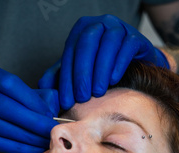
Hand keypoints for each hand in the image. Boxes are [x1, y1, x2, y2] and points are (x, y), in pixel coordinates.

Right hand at [0, 61, 59, 152]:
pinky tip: (31, 150)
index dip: (32, 101)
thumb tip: (54, 104)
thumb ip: (25, 96)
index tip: (50, 115)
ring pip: (0, 125)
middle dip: (33, 121)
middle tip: (52, 131)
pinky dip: (15, 147)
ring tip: (44, 142)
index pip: (10, 83)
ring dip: (27, 136)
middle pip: (5, 105)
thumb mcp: (1, 96)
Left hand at [38, 14, 168, 109]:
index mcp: (82, 29)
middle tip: (82, 98)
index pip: (70, 52)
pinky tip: (114, 80)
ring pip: (108, 43)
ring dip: (100, 70)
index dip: (66, 78)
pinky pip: (127, 46)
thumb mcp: (78, 71)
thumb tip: (42, 86)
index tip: (66, 101)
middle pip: (87, 44)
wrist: (135, 66)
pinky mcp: (136, 37)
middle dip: (82, 73)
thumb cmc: (103, 69)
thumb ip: (60, 76)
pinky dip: (119, 63)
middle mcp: (100, 24)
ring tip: (98, 92)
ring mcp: (119, 27)